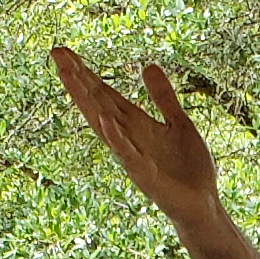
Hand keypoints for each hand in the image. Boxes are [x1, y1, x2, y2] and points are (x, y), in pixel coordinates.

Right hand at [51, 49, 221, 227]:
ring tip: (68, 75)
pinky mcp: (146, 175)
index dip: (85, 72)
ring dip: (85, 100)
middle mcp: (127, 137)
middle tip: (55, 53)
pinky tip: (106, 120)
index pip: (104, 92)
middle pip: (97, 102)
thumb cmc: (190, 170)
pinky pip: (128, 154)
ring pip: (103, 124)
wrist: (204, 206)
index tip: (62, 51)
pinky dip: (117, 138)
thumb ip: (163, 97)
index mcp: (135, 124)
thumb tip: (148, 65)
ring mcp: (133, 156)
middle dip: (77, 78)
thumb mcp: (179, 122)